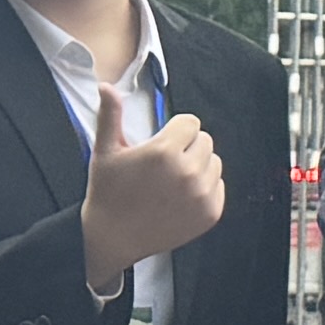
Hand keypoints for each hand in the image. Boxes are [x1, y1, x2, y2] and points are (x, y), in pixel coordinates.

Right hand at [78, 78, 232, 286]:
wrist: (112, 237)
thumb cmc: (107, 192)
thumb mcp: (105, 151)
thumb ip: (110, 115)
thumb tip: (106, 86)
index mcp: (164, 152)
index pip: (191, 123)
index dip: (175, 130)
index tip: (162, 142)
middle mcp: (188, 172)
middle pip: (205, 141)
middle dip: (187, 147)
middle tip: (165, 163)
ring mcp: (201, 195)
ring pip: (214, 163)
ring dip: (198, 166)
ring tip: (172, 180)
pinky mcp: (210, 213)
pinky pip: (219, 186)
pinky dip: (205, 189)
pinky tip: (180, 196)